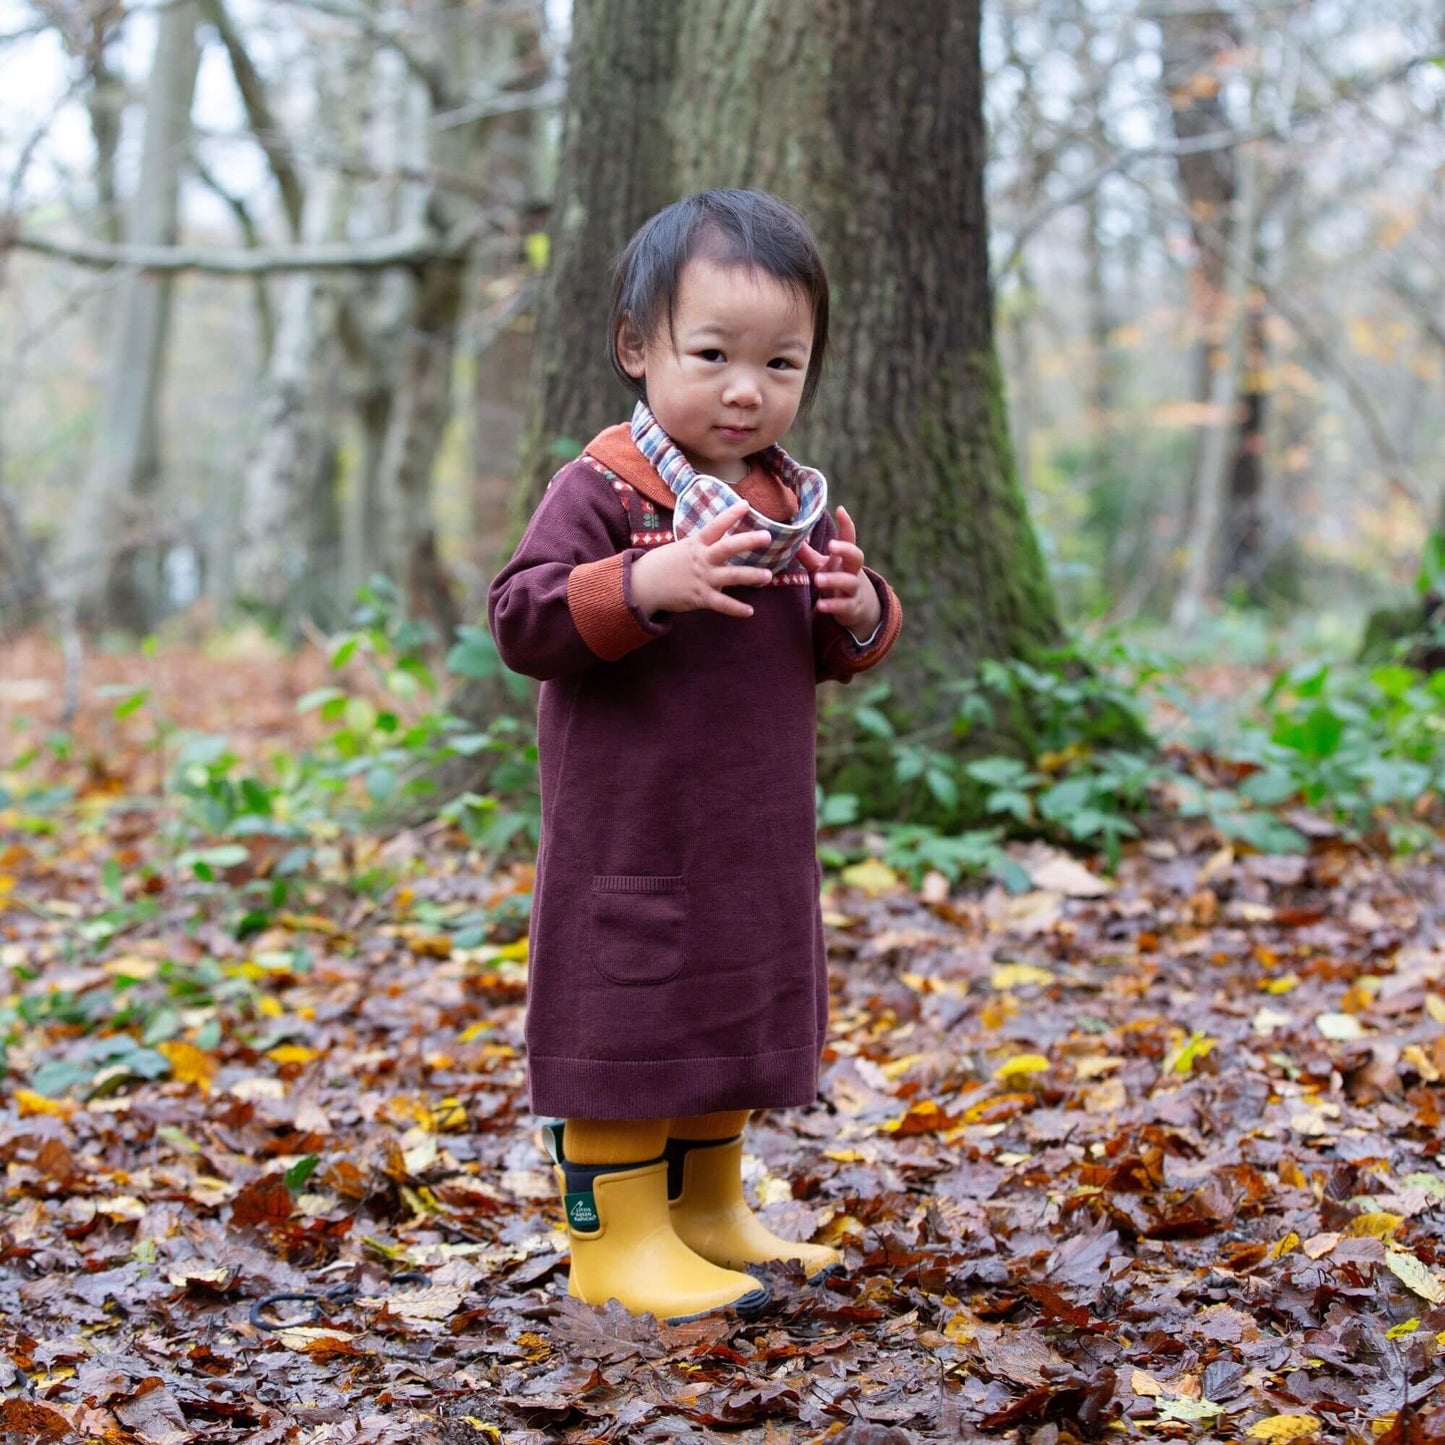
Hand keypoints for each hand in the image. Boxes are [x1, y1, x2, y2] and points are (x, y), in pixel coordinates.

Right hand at [631, 499, 773, 618]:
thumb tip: (720, 547)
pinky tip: (749, 611)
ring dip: (752, 576)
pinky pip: (722, 604)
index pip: (715, 526)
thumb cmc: (663, 565)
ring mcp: (702, 578)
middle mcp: (702, 559)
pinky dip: (736, 609)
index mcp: (696, 544)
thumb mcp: (681, 549)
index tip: (746, 505)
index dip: (730, 515)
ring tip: (768, 576)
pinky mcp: (700, 597)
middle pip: (728, 548)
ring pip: (731, 576)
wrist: (643, 585)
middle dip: (749, 541)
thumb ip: (702, 548)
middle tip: (768, 537)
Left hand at [799, 505, 880, 637]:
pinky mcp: (851, 608)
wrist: (858, 608)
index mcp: (845, 558)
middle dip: (846, 549)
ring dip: (834, 580)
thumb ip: (807, 554)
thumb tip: (789, 537)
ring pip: (849, 582)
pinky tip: (820, 605)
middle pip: (856, 556)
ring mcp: (853, 590)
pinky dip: (832, 606)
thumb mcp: (821, 566)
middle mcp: (852, 571)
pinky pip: (844, 606)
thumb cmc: (835, 579)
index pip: (849, 538)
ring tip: (818, 579)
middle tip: (831, 545)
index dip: (846, 524)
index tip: (840, 509)